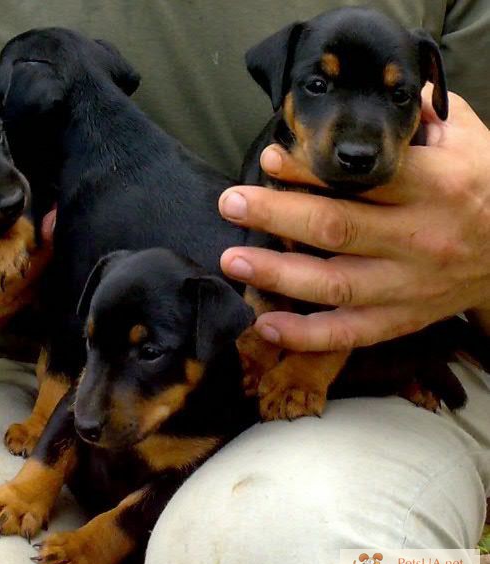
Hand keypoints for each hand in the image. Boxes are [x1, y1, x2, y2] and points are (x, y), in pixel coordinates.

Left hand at [219, 85, 489, 350]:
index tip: (270, 160)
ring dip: (278, 274)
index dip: (312, 170)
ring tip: (233, 260)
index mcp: (438, 187)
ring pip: (335, 285)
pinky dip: (307, 335)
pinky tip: (267, 326)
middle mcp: (422, 239)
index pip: (366, 177)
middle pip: (336, 228)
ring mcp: (410, 286)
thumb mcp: (467, 141)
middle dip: (277, 214)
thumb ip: (419, 118)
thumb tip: (371, 95)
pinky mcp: (402, 319)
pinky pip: (350, 333)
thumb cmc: (482, 188)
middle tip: (230, 203)